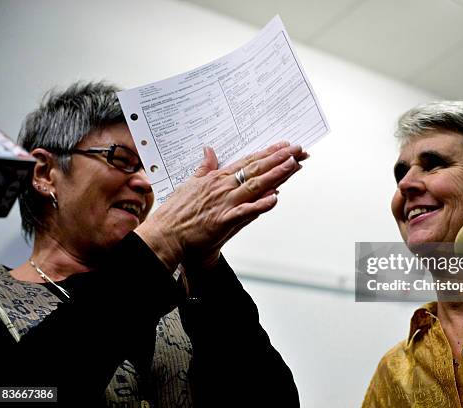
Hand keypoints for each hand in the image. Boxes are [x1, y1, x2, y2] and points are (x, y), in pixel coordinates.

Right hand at [136, 141, 307, 269]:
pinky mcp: (223, 220)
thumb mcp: (189, 183)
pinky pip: (246, 211)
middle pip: (256, 170)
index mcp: (216, 178)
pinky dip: (261, 205)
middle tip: (297, 150)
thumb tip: (208, 151)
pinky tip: (276, 198)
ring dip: (275, 175)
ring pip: (255, 185)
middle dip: (278, 159)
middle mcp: (223, 187)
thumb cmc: (176, 212)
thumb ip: (203, 167)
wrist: (165, 234)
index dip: (267, 153)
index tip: (283, 146)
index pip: (247, 162)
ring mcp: (224, 203)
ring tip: (293, 165)